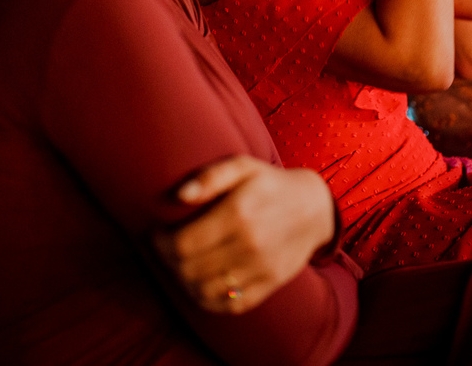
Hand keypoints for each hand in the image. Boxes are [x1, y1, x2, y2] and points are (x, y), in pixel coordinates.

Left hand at [153, 155, 335, 314]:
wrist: (314, 207)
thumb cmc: (269, 183)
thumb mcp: (242, 166)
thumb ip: (210, 176)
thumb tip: (179, 196)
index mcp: (238, 213)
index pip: (183, 244)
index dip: (161, 244)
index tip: (157, 234)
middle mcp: (250, 245)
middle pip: (189, 270)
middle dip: (169, 262)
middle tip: (167, 249)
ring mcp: (261, 268)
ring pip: (205, 292)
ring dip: (184, 282)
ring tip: (182, 266)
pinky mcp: (270, 284)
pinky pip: (230, 305)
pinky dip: (208, 300)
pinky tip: (202, 284)